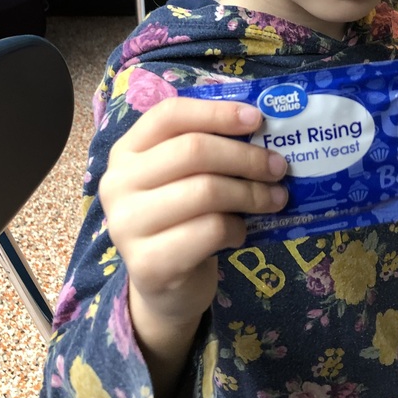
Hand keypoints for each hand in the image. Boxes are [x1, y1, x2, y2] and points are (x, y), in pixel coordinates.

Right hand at [99, 96, 286, 397]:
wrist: (164, 285)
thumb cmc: (182, 217)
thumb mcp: (187, 177)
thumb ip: (212, 148)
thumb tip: (265, 128)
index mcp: (128, 151)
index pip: (169, 115)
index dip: (216, 112)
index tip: (257, 119)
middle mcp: (118, 183)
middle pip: (193, 150)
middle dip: (246, 156)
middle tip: (279, 167)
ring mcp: (127, 224)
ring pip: (206, 191)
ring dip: (252, 193)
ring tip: (276, 199)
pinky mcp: (148, 263)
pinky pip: (209, 231)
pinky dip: (237, 228)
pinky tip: (241, 232)